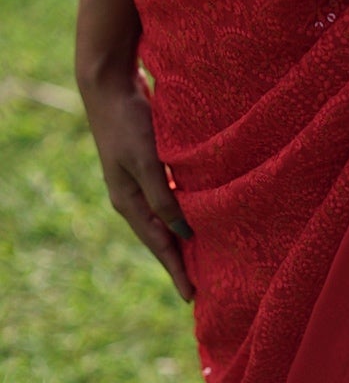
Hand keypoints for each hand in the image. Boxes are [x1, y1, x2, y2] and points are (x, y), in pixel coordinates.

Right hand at [79, 69, 194, 302]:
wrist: (109, 86)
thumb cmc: (128, 122)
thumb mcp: (147, 161)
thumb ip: (163, 196)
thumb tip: (183, 231)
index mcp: (129, 202)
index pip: (159, 245)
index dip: (176, 270)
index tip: (193, 297)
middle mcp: (133, 197)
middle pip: (161, 238)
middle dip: (180, 262)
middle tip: (204, 287)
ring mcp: (138, 182)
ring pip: (166, 220)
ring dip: (183, 238)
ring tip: (206, 259)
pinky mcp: (148, 166)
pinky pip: (168, 200)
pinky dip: (183, 213)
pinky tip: (199, 217)